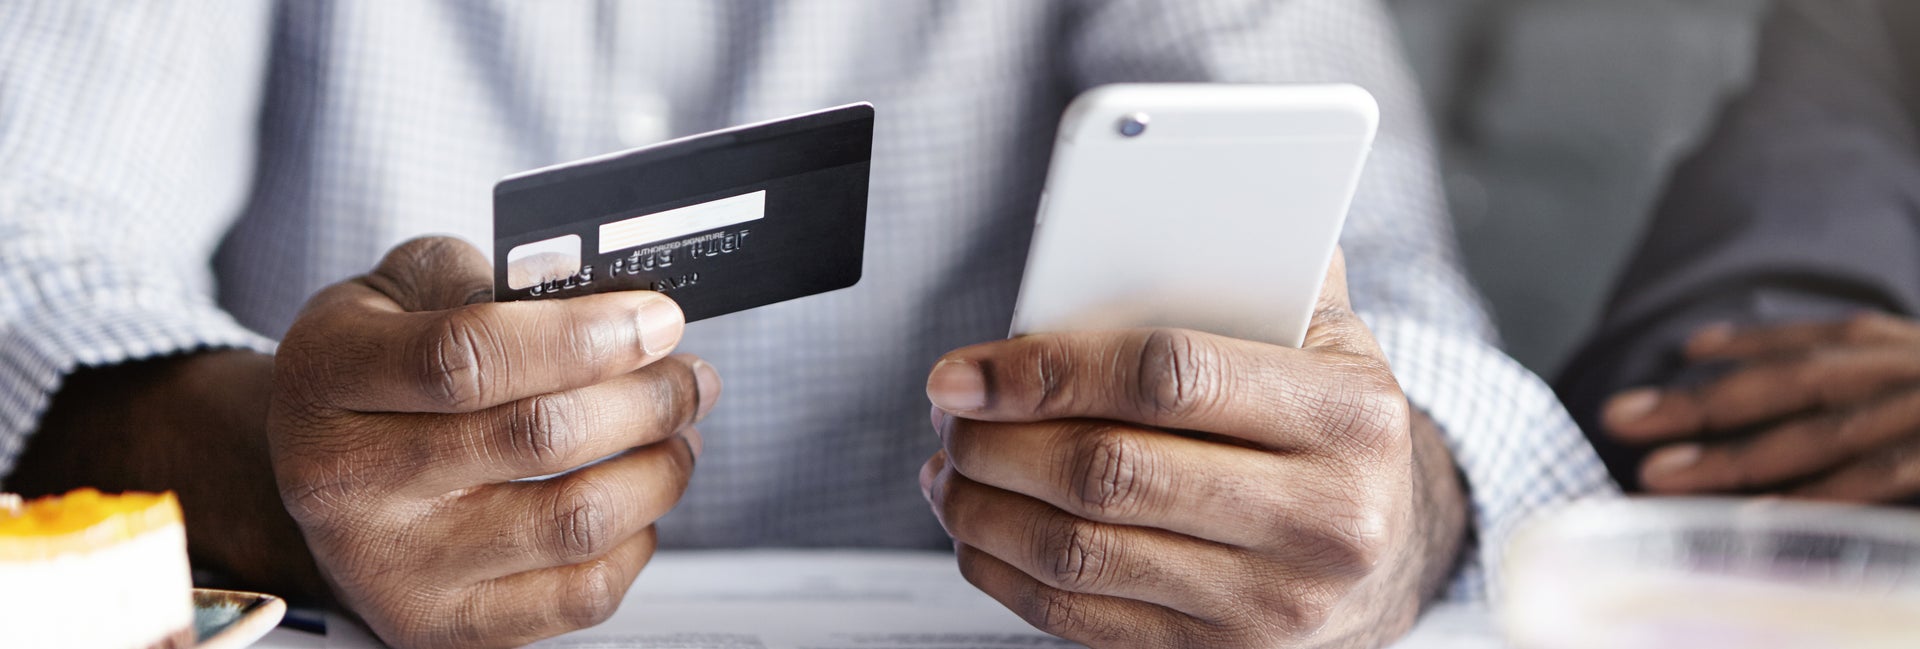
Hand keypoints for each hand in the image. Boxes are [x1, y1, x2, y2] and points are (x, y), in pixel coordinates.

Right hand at [269, 237, 718, 647]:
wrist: (316, 467)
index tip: (659, 321)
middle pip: (538, 439)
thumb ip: (493, 280)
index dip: (586, 336)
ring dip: (659, 470)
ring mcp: (393, 567)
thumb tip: (611, 306)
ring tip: (678, 432)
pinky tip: (635, 499)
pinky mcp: (440, 626)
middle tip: (690, 376)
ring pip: (575, 523)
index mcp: (330, 376)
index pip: (470, 357)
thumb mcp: (402, 288)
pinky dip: (636, 541)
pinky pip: (580, 596)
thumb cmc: (376, 364)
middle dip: (647, 399)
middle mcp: (346, 481)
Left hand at [920, 250, 1467, 647]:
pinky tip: (979, 535)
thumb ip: (1242, 272)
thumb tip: (1108, 224)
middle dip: (998, 442)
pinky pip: (1085, 619)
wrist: (1389, 547)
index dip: (1047, 370)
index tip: (968, 371)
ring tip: (950, 472)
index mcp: (1349, 414)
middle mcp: (1326, 517)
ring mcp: (1276, 600)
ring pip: (1083, 552)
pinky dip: (1007, 576)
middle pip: (1109, 472)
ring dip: (985, 512)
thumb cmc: (1327, 421)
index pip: (1166, 376)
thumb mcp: (1321, 336)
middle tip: (951, 416)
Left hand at [1604, 313, 1919, 502]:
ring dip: (1735, 457)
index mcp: (1917, 353)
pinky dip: (1812, 499)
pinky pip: (1878, 480)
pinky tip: (1749, 518)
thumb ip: (1880, 399)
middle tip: (1617, 417)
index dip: (1757, 344)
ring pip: (1822, 435)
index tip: (1687, 349)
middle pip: (1800, 382)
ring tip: (1654, 477)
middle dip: (1703, 402)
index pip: (1832, 340)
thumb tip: (1800, 431)